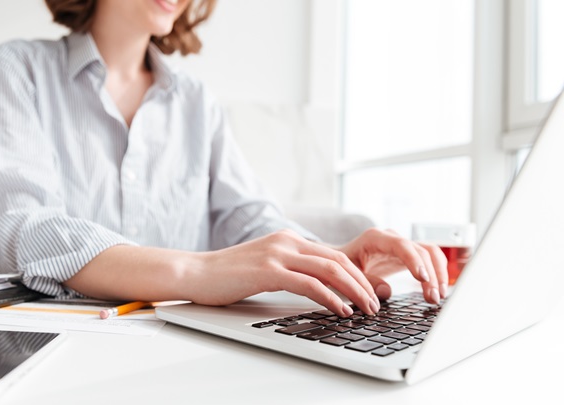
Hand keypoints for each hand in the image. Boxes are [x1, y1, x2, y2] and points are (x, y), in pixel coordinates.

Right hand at [190, 229, 380, 316]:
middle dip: (362, 284)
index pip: (334, 255)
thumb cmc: (228, 276)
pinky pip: (309, 284)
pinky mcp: (268, 271)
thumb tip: (317, 288)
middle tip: (376, 304)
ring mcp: (277, 254)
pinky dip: (331, 298)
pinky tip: (340, 311)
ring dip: (354, 292)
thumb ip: (290, 270)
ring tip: (365, 310)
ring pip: (330, 270)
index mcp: (288, 239)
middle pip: (338, 260)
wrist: (195, 272)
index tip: (369, 294)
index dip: (357, 275)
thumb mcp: (265, 267)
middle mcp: (287, 241)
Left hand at [337, 228, 447, 303]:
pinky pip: (429, 260)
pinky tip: (437, 290)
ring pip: (429, 253)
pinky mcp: (408, 254)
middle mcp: (392, 238)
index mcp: (375, 238)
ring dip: (438, 274)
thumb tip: (387, 291)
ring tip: (437, 296)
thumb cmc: (343, 265)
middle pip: (420, 251)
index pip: (401, 245)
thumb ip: (366, 281)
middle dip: (430, 274)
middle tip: (432, 297)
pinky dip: (436, 273)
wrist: (341, 260)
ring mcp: (402, 245)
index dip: (414, 261)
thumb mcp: (348, 273)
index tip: (422, 278)